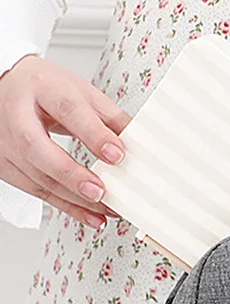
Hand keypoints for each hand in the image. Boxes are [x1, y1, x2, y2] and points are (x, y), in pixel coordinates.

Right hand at [0, 54, 130, 229]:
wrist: (5, 87)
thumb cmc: (47, 90)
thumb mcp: (81, 93)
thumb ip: (111, 119)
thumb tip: (141, 146)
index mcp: (43, 87)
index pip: (68, 109)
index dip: (93, 134)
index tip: (117, 154)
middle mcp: (17, 113)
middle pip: (36, 146)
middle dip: (70, 173)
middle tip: (100, 191)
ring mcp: (5, 140)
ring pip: (37, 175)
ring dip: (75, 198)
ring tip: (107, 208)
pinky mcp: (5, 164)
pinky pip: (36, 191)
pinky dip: (68, 207)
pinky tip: (92, 216)